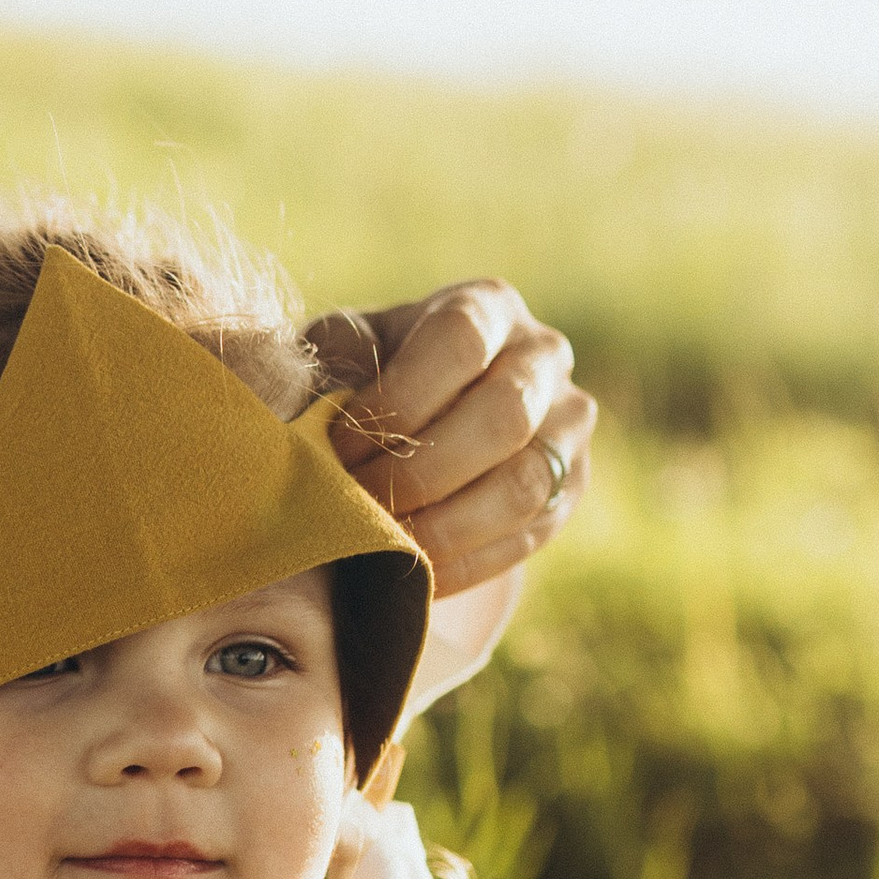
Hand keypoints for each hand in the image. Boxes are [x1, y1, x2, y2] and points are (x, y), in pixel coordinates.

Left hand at [307, 280, 596, 594]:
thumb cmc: (368, 373)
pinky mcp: (568, 488)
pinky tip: (411, 572)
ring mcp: (567, 425)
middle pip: (503, 417)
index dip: (398, 400)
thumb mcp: (343, 348)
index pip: (458, 342)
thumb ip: (331, 365)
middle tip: (358, 505)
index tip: (339, 447)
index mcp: (486, 307)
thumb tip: (310, 415)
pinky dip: (465, 563)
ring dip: (444, 526)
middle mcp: (542, 356)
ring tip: (382, 546)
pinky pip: (527, 537)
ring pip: (523, 486)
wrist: (421, 412)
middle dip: (420, 473)